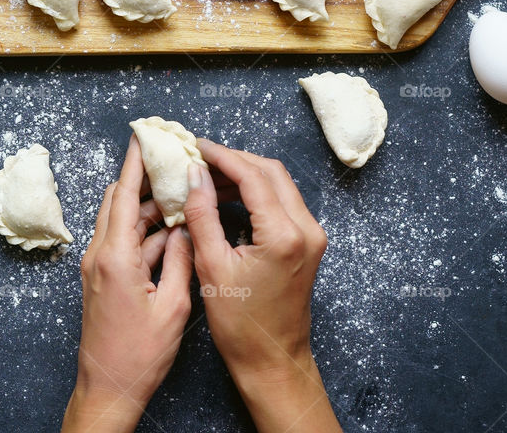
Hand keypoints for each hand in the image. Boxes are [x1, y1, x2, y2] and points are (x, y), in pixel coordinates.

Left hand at [62, 137, 193, 432]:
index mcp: (115, 258)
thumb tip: (186, 227)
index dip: (135, 163)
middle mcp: (100, 256)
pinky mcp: (102, 279)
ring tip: (180, 195)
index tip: (143, 136)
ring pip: (122, 221)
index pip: (125, 196)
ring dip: (148, 207)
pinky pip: (123, 242)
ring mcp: (98, 267)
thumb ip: (180, 259)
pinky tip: (171, 231)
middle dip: (143, 179)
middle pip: (119, 202)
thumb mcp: (173, 305)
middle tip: (169, 161)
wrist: (109, 387)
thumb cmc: (140, 354)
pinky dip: (145, 231)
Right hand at [183, 139, 340, 432]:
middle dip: (234, 160)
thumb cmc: (240, 324)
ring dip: (245, 175)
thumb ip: (203, 215)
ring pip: (279, 184)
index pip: (253, 177)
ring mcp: (312, 235)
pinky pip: (283, 202)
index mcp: (284, 235)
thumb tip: (194, 176)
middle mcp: (306, 229)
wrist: (273, 359)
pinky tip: (228, 196)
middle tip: (200, 158)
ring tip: (208, 176)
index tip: (196, 147)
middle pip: (271, 172)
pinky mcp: (309, 242)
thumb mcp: (211, 267)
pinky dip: (257, 193)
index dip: (222, 157)